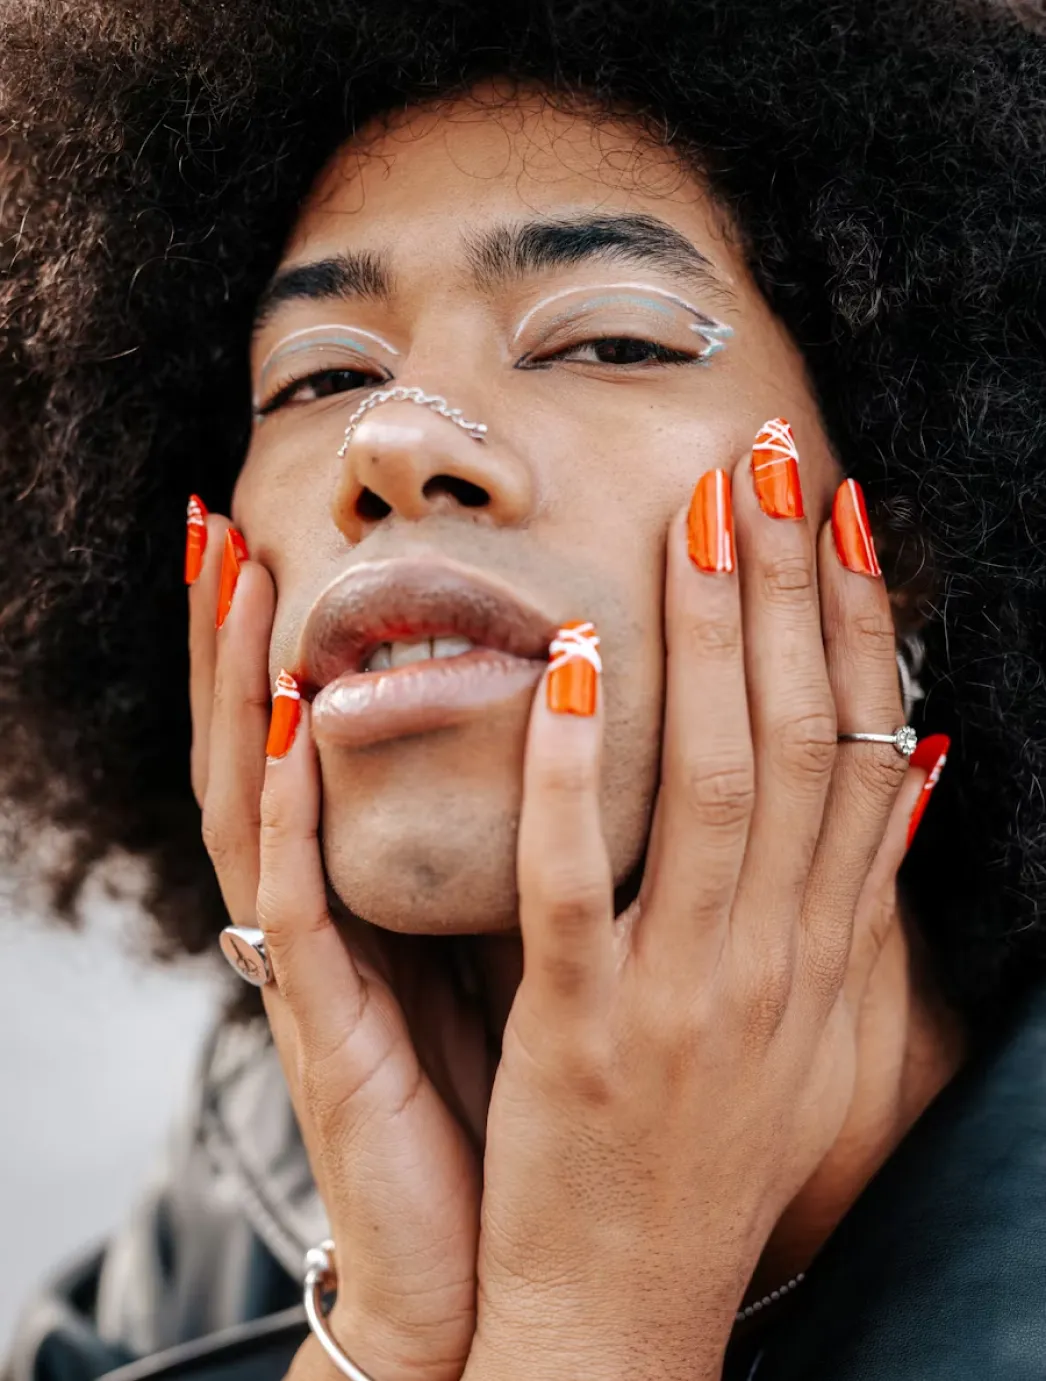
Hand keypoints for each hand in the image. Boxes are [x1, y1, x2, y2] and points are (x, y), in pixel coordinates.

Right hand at [188, 516, 482, 1380]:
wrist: (508, 1268)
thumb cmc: (527, 1098)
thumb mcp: (544, 953)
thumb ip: (556, 859)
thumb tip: (621, 748)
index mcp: (389, 893)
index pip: (339, 741)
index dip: (314, 641)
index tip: (306, 530)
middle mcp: (337, 913)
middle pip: (274, 745)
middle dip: (241, 634)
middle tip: (225, 517)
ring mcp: (318, 968)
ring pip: (258, 799)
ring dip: (241, 682)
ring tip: (234, 570)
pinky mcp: (325, 1028)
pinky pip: (298, 902)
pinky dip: (290, 807)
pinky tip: (292, 722)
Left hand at [466, 437, 924, 1380]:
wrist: (629, 1309)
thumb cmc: (709, 1151)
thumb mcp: (814, 1028)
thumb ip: (854, 899)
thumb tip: (908, 772)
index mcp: (823, 949)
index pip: (858, 752)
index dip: (857, 624)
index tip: (842, 513)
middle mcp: (777, 958)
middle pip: (796, 740)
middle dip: (789, 588)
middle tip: (770, 458)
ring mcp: (687, 994)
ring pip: (714, 785)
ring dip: (710, 638)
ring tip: (696, 518)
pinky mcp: (588, 1036)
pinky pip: (580, 884)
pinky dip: (578, 771)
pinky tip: (572, 663)